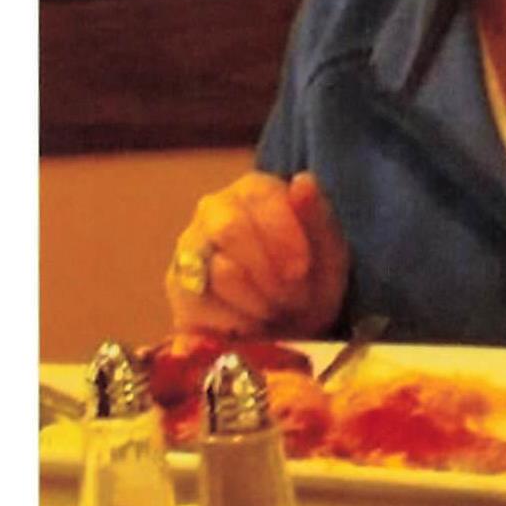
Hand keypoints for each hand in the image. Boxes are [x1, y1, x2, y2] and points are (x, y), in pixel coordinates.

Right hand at [165, 170, 349, 338]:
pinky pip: (200, 307)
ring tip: (275, 308)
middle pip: (229, 229)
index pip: (261, 201)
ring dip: (258, 302)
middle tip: (292, 297)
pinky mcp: (177, 287)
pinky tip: (250, 322)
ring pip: (219, 271)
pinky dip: (234, 323)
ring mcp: (190, 247)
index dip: (283, 239)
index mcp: (254, 189)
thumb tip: (302, 182)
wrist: (290, 322)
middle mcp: (213, 209)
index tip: (301, 270)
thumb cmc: (310, 277)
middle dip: (268, 273)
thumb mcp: (329, 249)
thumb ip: (317, 216)